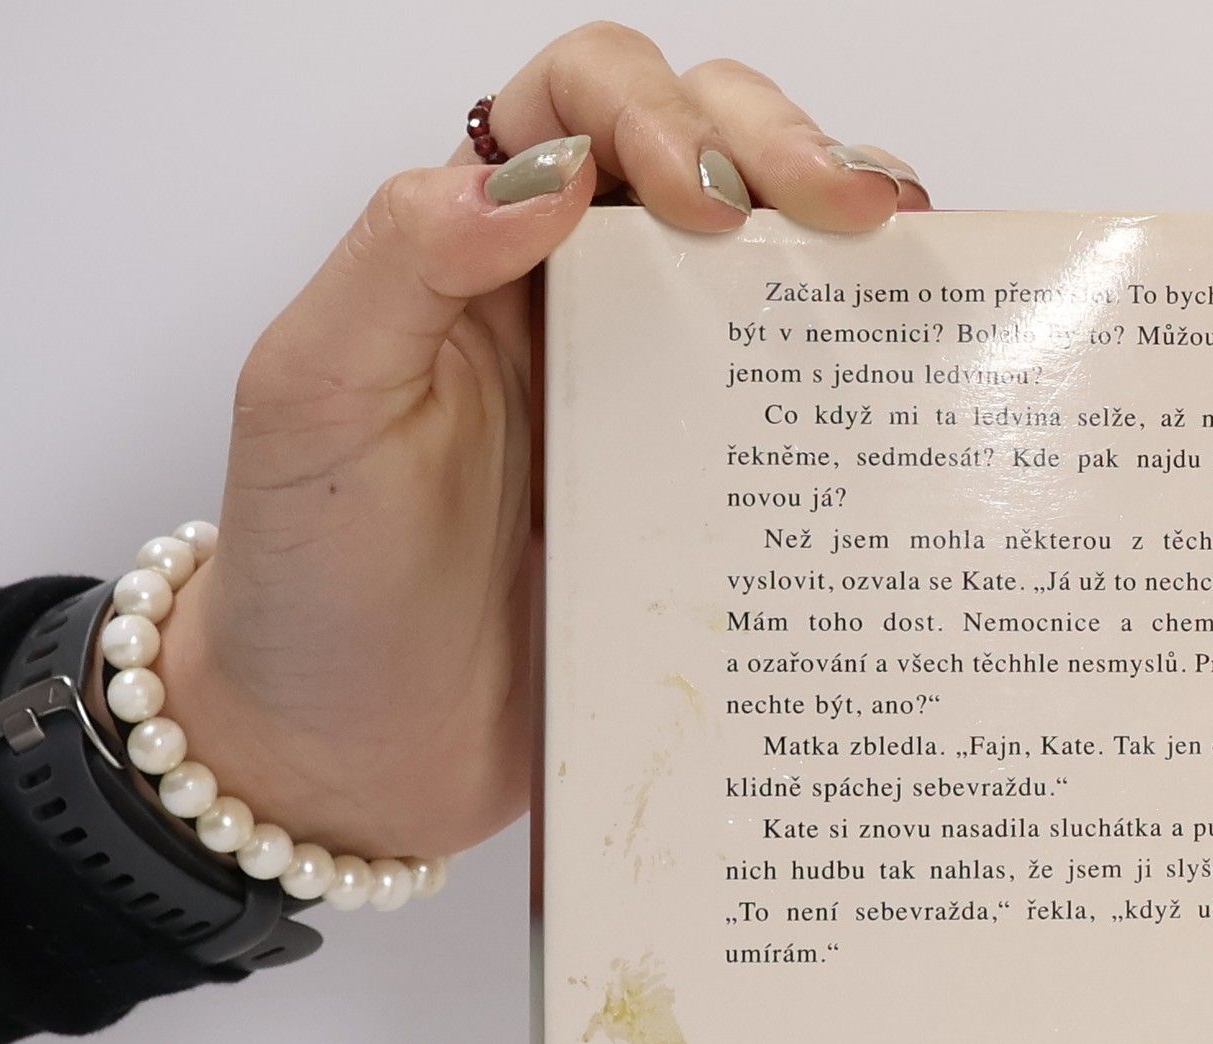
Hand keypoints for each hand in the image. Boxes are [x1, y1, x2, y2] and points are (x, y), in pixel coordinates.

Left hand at [156, 23, 927, 857]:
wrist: (355, 763)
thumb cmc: (313, 586)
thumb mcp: (316, 400)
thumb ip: (405, 259)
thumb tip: (553, 173)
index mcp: (470, 255)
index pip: (575, 110)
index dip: (653, 114)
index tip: (703, 202)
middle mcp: (568, 313)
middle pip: (699, 161)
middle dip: (783, 152)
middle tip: (847, 214)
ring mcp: (646, 411)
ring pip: (761, 278)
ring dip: (837, 248)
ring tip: (899, 256)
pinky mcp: (698, 510)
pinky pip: (786, 423)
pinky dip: (847, 387)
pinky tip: (891, 387)